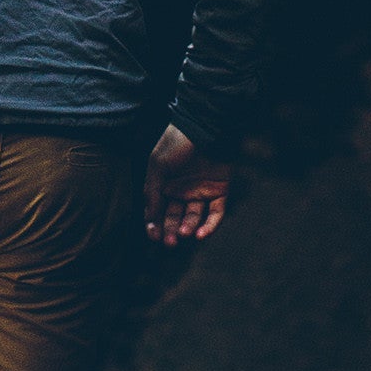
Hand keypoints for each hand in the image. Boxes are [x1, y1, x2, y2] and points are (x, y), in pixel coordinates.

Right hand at [143, 124, 231, 246]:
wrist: (203, 128)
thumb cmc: (176, 144)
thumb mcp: (157, 167)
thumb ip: (153, 194)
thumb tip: (149, 220)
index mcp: (164, 186)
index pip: (158, 212)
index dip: (156, 225)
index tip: (154, 237)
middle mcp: (182, 191)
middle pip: (175, 218)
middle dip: (171, 231)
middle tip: (170, 243)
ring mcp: (201, 192)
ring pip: (194, 218)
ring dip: (188, 228)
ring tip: (184, 233)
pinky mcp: (220, 191)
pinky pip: (215, 213)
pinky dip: (209, 226)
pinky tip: (201, 235)